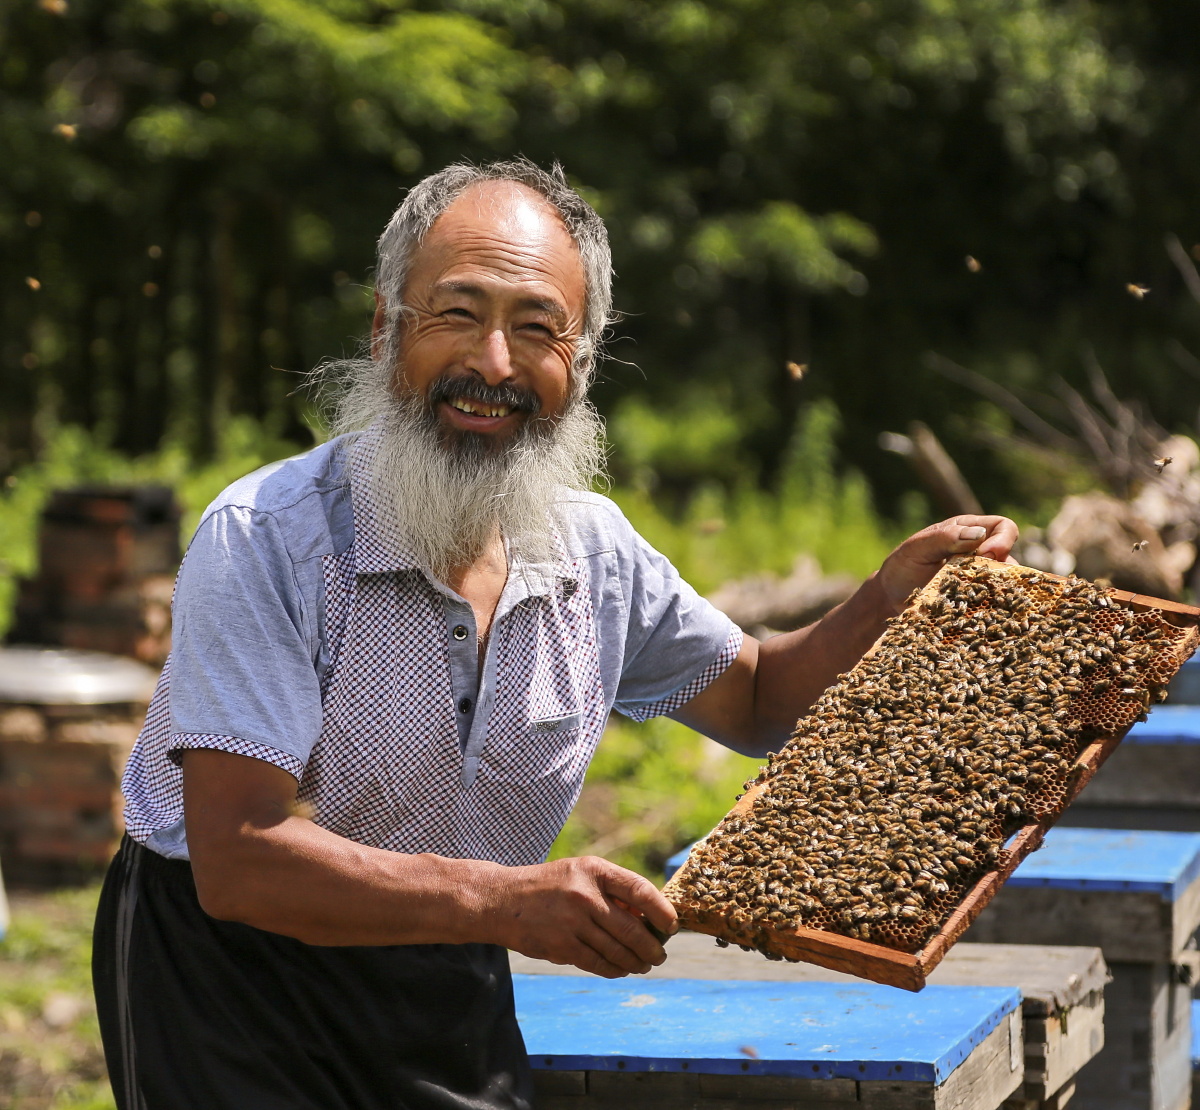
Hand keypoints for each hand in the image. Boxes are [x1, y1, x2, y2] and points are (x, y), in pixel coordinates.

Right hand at [484, 856, 676, 978]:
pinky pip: (597, 963)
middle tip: (660, 955)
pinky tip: (621, 970)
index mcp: (594, 870)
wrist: (502, 900)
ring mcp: (572, 922)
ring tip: (643, 965)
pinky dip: (614, 970)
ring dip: (636, 962)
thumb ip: (611, 890)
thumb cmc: (550, 886)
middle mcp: (584, 894)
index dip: (661, 910)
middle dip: (652, 947)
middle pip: (631, 928)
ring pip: (617, 950)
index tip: (673, 925)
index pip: (639, 890)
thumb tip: (649, 918)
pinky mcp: (561, 946)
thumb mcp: (580, 873)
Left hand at [877, 514, 1018, 612]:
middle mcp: (981, 554)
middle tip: (983, 580)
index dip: (1003, 539)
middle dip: (1004, 568)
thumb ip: (945, 537)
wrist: (890, 598)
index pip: (1003, 527)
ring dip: (1000, 592)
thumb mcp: (917, 548)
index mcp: (969, 531)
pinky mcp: (978, 603)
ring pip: (1008, 584)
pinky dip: (994, 609)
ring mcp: (981, 580)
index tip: (986, 554)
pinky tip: (984, 615)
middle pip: (1011, 557)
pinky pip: (996, 605)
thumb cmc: (902, 566)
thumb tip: (980, 534)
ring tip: (981, 600)